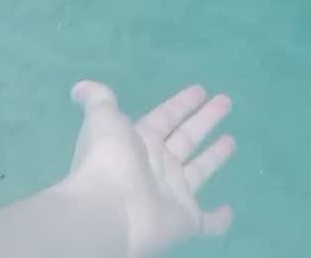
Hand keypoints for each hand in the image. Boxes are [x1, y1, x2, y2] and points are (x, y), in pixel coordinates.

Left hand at [65, 80, 235, 257]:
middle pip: (187, 138)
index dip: (182, 103)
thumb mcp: (103, 121)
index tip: (201, 90)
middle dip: (205, 120)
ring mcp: (172, 194)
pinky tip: (229, 212)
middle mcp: (158, 167)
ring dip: (214, 157)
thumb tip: (79, 87)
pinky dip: (218, 220)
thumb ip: (99, 101)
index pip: (166, 117)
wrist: (107, 211)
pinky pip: (206, 222)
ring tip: (231, 140)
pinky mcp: (185, 221)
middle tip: (225, 101)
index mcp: (142, 142)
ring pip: (199, 172)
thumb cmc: (109, 161)